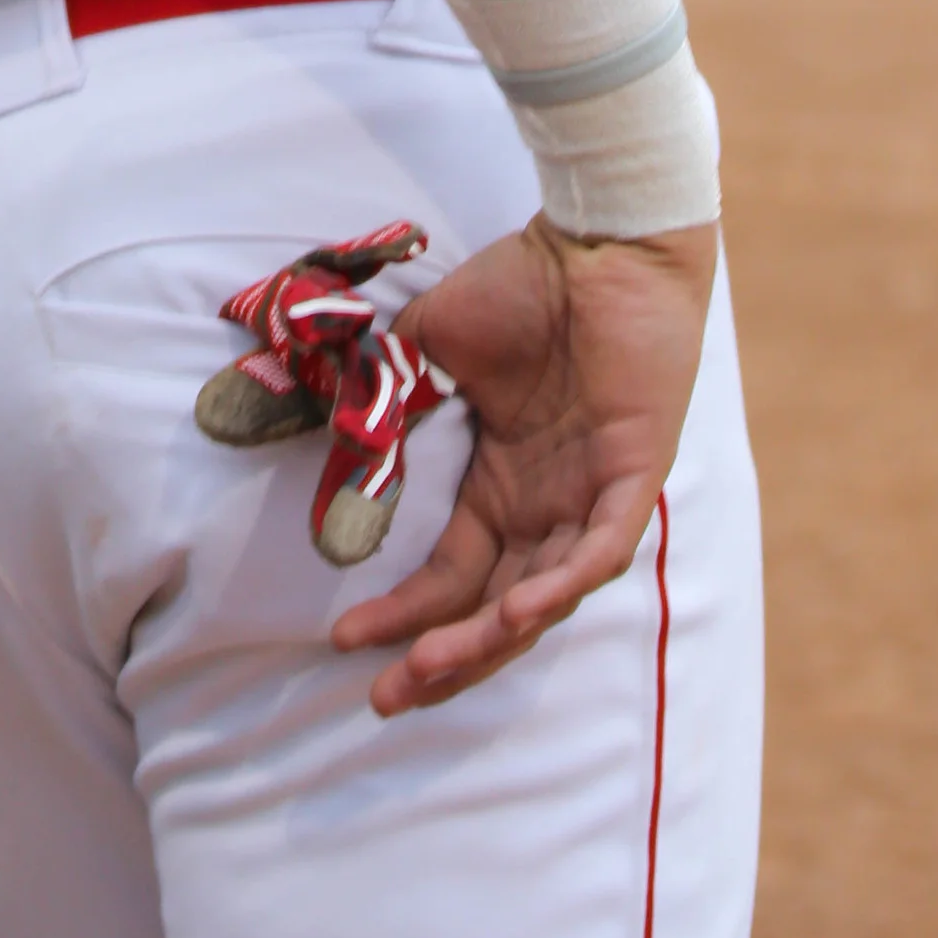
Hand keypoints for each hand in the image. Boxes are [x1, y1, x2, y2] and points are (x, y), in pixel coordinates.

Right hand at [333, 217, 716, 717]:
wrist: (598, 236)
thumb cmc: (521, 283)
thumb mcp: (426, 346)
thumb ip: (378, 392)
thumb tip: (302, 415)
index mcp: (502, 482)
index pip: (451, 574)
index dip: (402, 613)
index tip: (344, 639)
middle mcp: (546, 504)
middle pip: (492, 608)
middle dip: (440, 659)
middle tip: (386, 701)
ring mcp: (592, 495)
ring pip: (541, 597)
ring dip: (488, 640)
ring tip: (432, 668)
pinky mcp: (634, 475)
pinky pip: (599, 552)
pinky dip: (559, 586)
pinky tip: (517, 617)